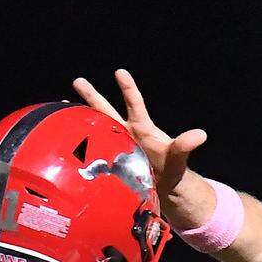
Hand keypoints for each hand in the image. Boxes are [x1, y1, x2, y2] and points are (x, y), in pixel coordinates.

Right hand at [72, 69, 206, 196]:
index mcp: (141, 129)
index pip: (134, 104)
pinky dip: (77, 144)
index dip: (128, 89)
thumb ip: (185, 146)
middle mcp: (125, 134)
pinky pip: (90, 151)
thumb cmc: (171, 170)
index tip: (120, 72)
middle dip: (92, 97)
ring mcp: (115, 147)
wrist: (163, 189)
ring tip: (60, 107)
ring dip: (79, 119)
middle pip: (106, 111)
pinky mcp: (108, 161)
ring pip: (95, 128)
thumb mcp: (178, 157)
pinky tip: (61, 139)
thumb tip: (201, 135)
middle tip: (78, 81)